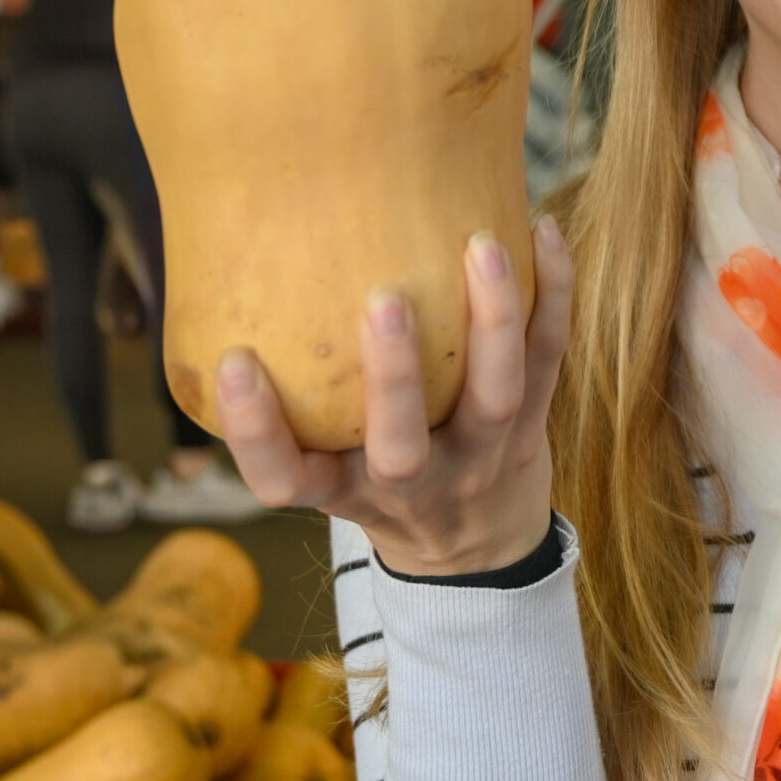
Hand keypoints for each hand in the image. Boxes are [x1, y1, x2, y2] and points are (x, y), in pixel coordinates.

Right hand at [220, 221, 573, 576]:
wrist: (479, 550)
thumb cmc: (378, 477)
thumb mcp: (326, 462)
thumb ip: (291, 399)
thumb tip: (228, 274)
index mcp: (340, 489)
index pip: (281, 479)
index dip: (254, 431)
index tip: (233, 362)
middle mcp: (409, 482)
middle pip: (402, 447)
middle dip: (393, 377)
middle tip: (382, 300)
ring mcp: (478, 459)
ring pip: (493, 399)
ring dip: (491, 321)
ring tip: (481, 246)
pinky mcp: (532, 429)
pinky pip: (548, 358)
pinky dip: (552, 293)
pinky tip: (543, 229)